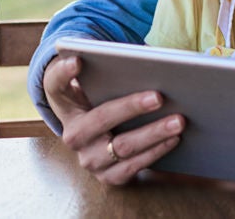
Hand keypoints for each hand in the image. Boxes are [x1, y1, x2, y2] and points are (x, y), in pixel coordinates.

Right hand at [44, 54, 184, 184]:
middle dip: (131, 107)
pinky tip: (174, 139)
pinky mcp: (108, 176)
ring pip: (123, 147)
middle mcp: (73, 136)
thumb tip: (119, 58)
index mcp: (66, 105)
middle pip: (101, 119)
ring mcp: (89, 159)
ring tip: (178, 120)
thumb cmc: (102, 99)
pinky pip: (133, 167)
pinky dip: (156, 152)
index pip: (56, 85)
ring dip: (153, 134)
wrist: (102, 136)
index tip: (78, 60)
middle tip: (159, 96)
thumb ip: (102, 67)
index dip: (64, 73)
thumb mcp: (94, 83)